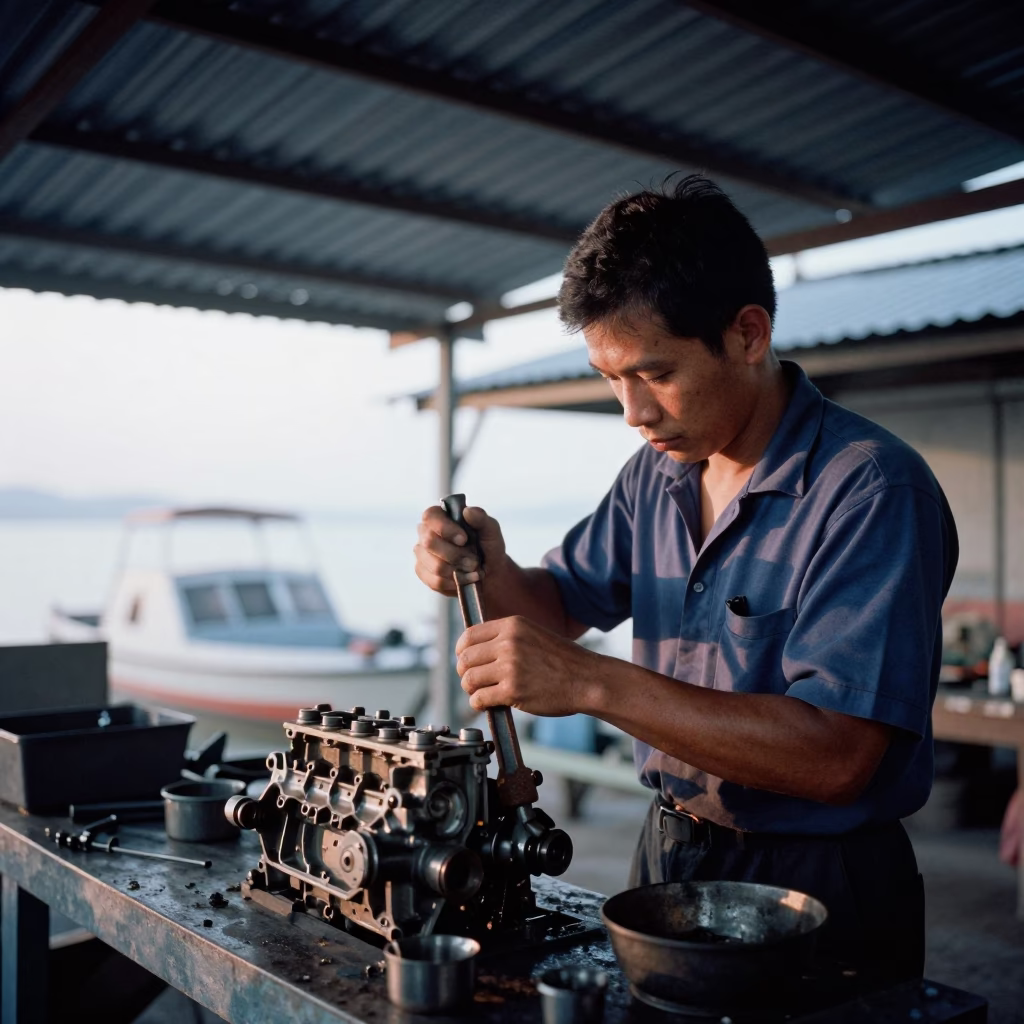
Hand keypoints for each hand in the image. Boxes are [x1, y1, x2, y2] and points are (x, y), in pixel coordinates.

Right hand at [414, 504, 507, 595]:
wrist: (489, 574)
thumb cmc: (488, 548)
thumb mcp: (491, 531)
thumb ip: (481, 519)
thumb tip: (467, 511)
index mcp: (440, 517)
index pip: (430, 516)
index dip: (445, 528)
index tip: (464, 539)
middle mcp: (426, 533)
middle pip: (429, 542)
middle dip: (456, 554)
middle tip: (474, 560)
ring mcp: (422, 554)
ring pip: (435, 565)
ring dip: (458, 570)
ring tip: (472, 569)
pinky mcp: (423, 573)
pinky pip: (435, 581)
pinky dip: (454, 582)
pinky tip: (464, 578)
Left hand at [455, 615, 599, 715]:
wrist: (587, 679)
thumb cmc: (563, 661)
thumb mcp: (533, 634)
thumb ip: (506, 638)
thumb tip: (475, 650)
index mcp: (512, 625)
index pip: (469, 635)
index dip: (462, 651)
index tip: (465, 661)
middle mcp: (508, 643)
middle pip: (465, 659)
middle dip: (465, 672)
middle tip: (473, 681)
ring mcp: (510, 667)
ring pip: (469, 679)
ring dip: (472, 690)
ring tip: (482, 693)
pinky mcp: (513, 691)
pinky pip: (479, 698)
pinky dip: (479, 704)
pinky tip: (488, 704)